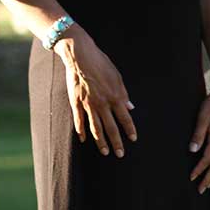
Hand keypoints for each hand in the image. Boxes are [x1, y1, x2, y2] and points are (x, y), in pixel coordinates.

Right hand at [54, 25, 136, 157]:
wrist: (80, 55)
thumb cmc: (101, 63)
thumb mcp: (117, 76)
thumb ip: (124, 94)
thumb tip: (130, 108)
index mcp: (115, 96)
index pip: (125, 118)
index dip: (129, 129)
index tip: (133, 139)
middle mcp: (102, 103)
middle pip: (111, 127)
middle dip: (116, 142)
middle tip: (120, 154)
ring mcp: (88, 104)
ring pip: (95, 128)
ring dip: (101, 142)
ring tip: (105, 152)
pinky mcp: (76, 102)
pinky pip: (79, 120)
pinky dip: (81, 131)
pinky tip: (83, 139)